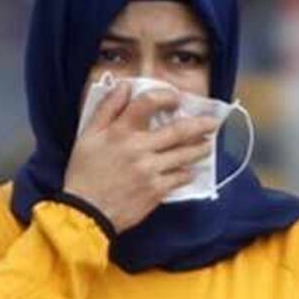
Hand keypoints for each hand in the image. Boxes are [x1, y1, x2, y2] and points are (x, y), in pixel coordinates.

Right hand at [63, 83, 220, 232]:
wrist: (86, 212)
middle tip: (213, 122)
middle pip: (178, 130)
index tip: (175, 98)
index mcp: (120, 131)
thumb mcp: (88, 135)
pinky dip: (188, 173)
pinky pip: (180, 178)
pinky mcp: (156, 190)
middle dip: (201, 124)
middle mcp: (138, 148)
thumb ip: (107, 108)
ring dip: (200, 148)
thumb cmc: (84, 173)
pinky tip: (191, 170)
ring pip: (184, 155)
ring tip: (208, 145)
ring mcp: (150, 170)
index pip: (148, 103)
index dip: (166, 96)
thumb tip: (124, 86)